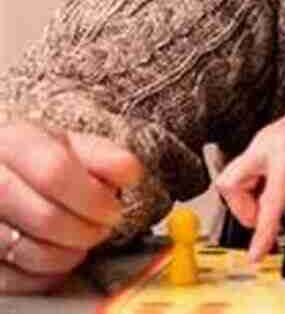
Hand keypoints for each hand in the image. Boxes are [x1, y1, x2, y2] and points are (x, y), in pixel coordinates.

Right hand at [0, 121, 142, 294]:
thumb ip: (100, 155)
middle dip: (87, 230)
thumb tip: (131, 172)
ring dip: (69, 255)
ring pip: (29, 252)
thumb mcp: (66, 145)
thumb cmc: (33, 161)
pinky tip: (60, 260)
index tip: (114, 210)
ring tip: (83, 242)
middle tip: (103, 229)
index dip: (93, 197)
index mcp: (12, 144)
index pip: (55, 172)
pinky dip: (46, 276)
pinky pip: (13, 280)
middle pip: (45, 217)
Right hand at [214, 86, 284, 262]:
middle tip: (272, 214)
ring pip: (236, 179)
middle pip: (230, 185)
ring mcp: (262, 142)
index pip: (269, 199)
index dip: (262, 231)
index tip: (255, 254)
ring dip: (252, 197)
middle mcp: (267, 143)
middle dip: (244, 209)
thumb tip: (280, 205)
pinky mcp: (264, 145)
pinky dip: (259, 186)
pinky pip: (248, 172)